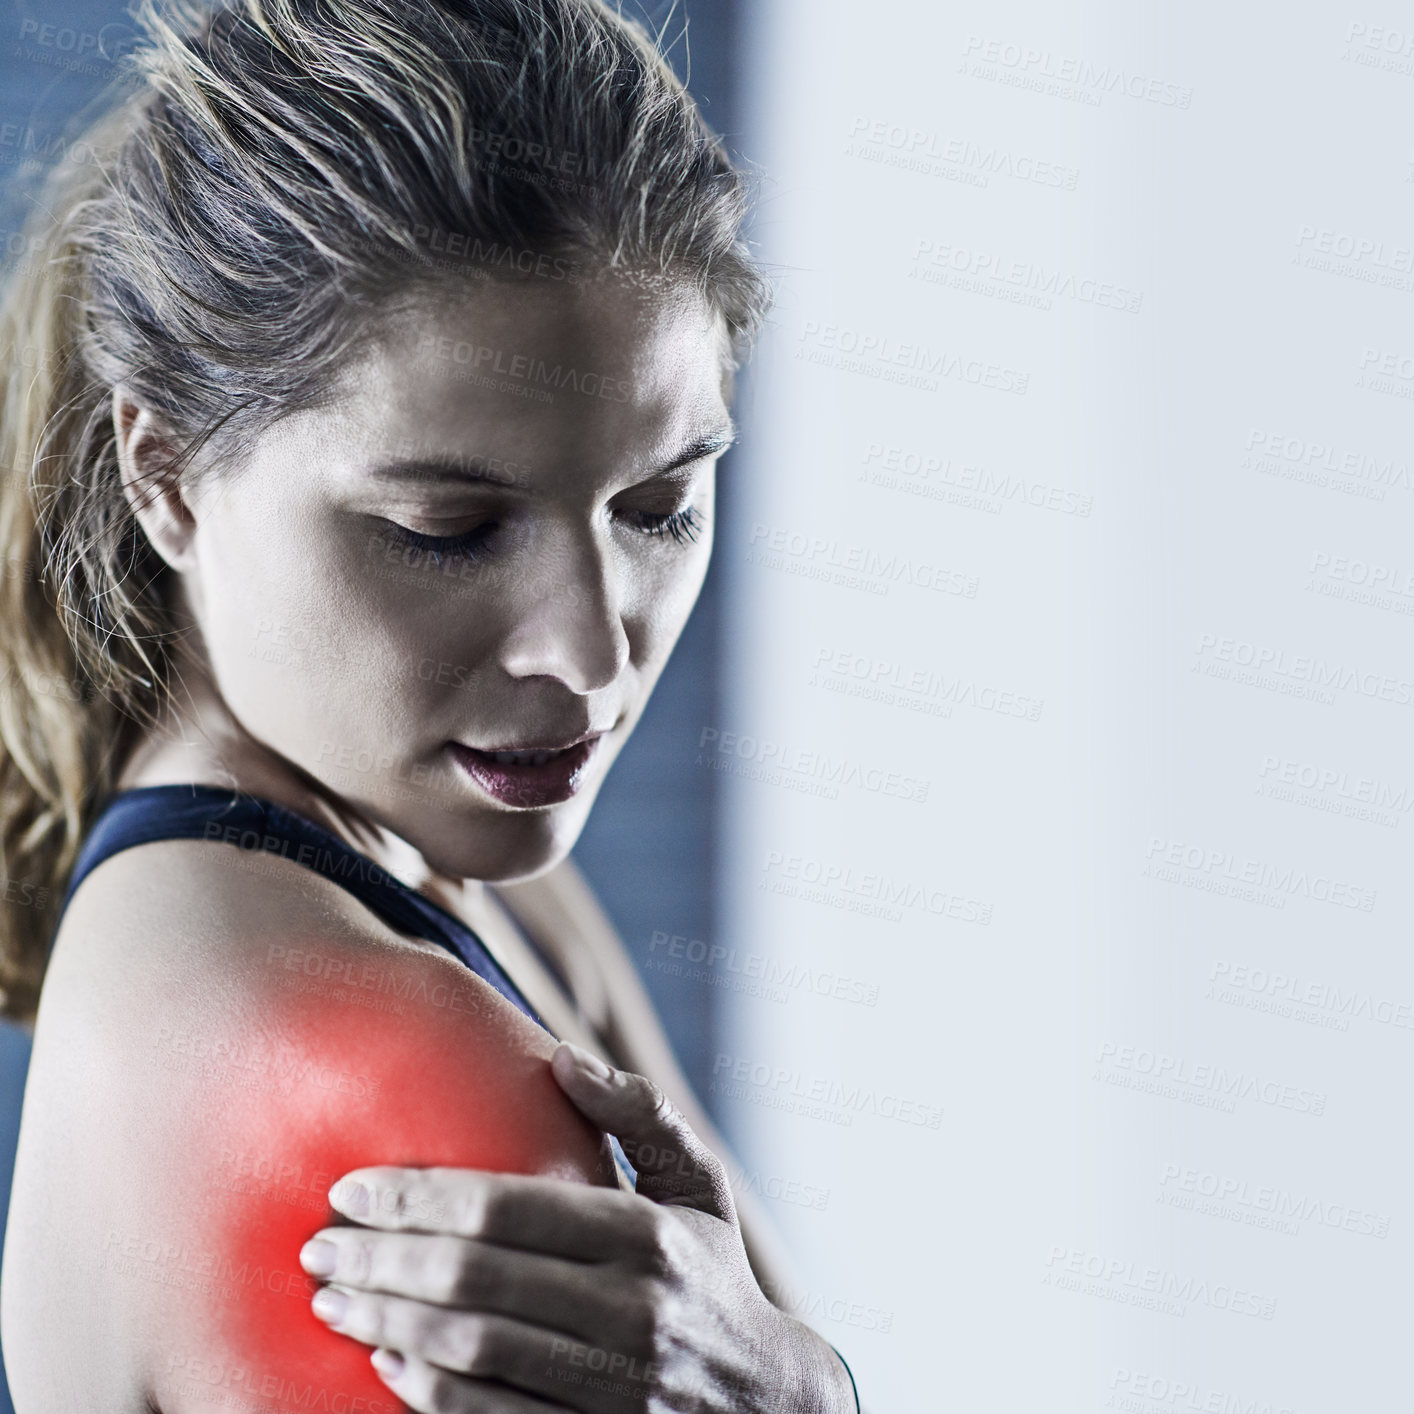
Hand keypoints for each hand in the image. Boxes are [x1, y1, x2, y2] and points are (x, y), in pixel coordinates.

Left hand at [298, 1041, 856, 1412]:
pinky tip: (383, 1361)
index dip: (418, 1197)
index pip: (508, 1207)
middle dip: (381, 1262)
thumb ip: (638, 1114)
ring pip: (472, 1353)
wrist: (770, 1402)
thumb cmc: (712, 1273)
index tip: (350, 1189)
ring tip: (331, 1302)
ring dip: (386, 1325)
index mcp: (648, 1234)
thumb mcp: (699, 1184)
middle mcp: (632, 1311)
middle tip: (317, 1247)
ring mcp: (614, 1388)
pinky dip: (428, 1394)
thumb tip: (564, 1057)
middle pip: (475, 1281)